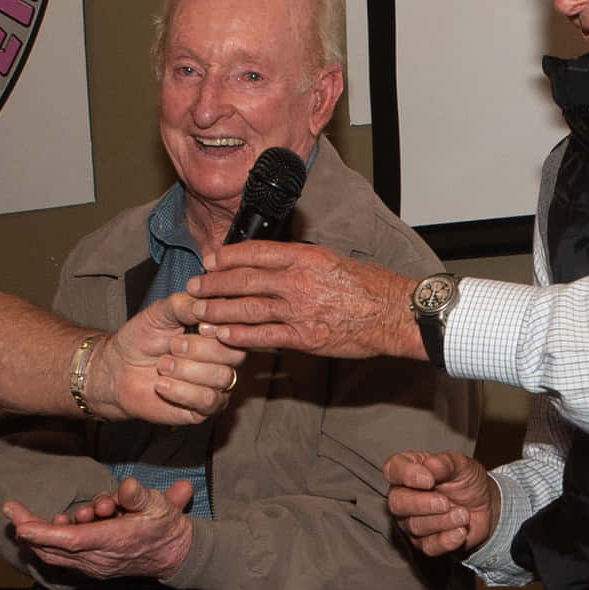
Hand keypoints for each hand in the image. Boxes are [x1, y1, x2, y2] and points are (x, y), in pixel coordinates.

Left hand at [3, 477, 195, 580]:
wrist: (175, 554)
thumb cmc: (164, 524)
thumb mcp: (159, 504)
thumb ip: (139, 496)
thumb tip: (126, 487)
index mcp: (114, 541)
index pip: (71, 540)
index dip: (43, 533)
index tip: (20, 525)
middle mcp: (99, 559)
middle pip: (55, 548)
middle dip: (30, 529)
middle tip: (11, 510)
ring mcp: (94, 566)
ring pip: (55, 555)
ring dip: (39, 535)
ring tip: (31, 516)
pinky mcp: (92, 567)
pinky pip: (62, 558)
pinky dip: (49, 543)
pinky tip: (45, 527)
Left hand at [89, 293, 244, 423]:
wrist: (118, 370)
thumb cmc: (142, 338)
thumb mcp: (161, 311)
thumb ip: (184, 304)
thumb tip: (207, 303)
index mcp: (217, 331)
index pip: (237, 329)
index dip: (220, 328)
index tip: (198, 325)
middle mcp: (223, 358)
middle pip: (234, 355)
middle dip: (199, 349)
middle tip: (173, 346)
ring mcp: (215, 384)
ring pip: (222, 378)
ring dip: (187, 371)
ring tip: (162, 365)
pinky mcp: (203, 408)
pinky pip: (208, 400)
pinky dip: (182, 391)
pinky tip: (161, 384)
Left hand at [187, 241, 420, 359]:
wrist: (394, 313)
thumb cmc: (371, 286)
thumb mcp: (334, 260)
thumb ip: (303, 261)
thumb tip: (277, 262)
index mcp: (305, 257)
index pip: (256, 252)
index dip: (229, 256)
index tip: (212, 259)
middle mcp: (297, 281)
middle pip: (244, 280)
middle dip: (214, 283)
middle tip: (194, 286)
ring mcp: (299, 310)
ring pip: (248, 308)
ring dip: (219, 309)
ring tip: (199, 311)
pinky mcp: (304, 337)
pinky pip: (263, 336)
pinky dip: (240, 335)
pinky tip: (224, 334)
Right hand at [384, 450, 498, 556]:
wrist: (486, 507)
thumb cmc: (467, 481)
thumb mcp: (463, 465)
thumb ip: (447, 462)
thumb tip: (431, 463)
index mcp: (409, 470)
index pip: (393, 469)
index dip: (407, 475)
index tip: (428, 479)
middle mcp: (404, 496)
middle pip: (396, 503)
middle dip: (422, 504)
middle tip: (445, 503)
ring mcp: (411, 521)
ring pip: (414, 526)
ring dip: (442, 521)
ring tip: (464, 514)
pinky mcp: (424, 543)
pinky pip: (428, 546)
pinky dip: (447, 540)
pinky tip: (461, 531)